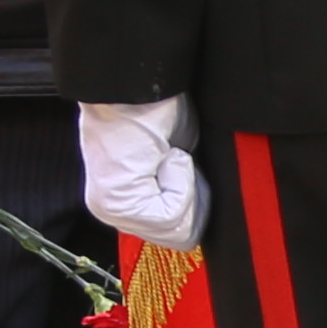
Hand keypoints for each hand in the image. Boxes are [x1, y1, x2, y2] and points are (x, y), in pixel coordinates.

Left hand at [76, 95, 205, 250]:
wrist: (139, 89)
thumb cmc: (158, 112)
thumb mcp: (180, 160)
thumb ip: (187, 191)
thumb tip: (214, 212)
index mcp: (125, 203)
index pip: (179, 234)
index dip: (197, 204)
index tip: (188, 169)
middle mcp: (113, 212)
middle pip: (181, 238)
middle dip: (193, 200)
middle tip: (179, 164)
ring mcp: (112, 211)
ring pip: (178, 228)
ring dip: (186, 187)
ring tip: (170, 156)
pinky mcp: (120, 205)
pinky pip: (171, 214)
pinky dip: (181, 181)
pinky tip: (166, 156)